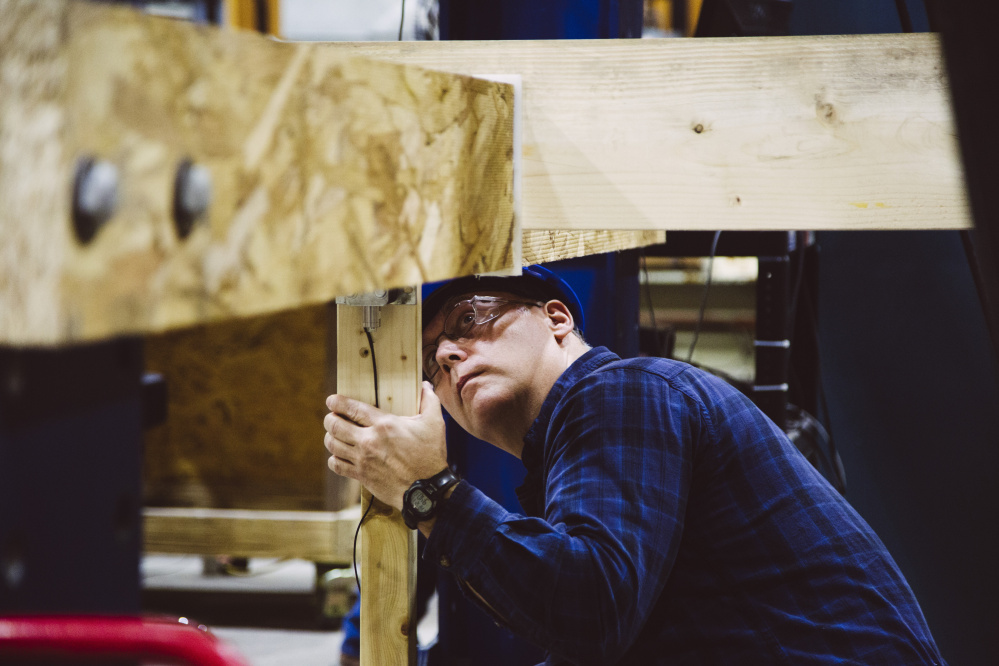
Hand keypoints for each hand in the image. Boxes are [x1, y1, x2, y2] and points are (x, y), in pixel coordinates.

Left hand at [324, 382, 447, 511]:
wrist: (426, 489)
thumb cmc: (430, 456)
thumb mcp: (435, 423)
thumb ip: (430, 400)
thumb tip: (426, 385)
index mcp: (384, 424)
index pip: (352, 408)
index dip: (337, 402)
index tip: (332, 400)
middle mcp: (369, 440)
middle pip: (335, 425)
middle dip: (330, 419)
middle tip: (332, 417)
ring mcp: (363, 459)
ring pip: (332, 445)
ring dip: (330, 437)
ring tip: (334, 435)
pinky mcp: (361, 475)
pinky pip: (337, 465)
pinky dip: (334, 459)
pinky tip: (340, 455)